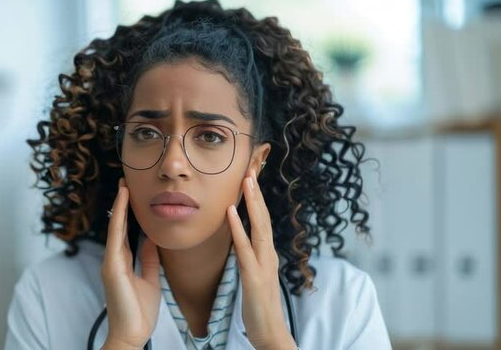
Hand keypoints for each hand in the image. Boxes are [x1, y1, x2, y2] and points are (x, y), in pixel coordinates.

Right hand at [100, 178, 160, 349]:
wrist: (133, 333)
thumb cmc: (140, 311)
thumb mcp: (150, 279)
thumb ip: (148, 259)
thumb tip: (152, 240)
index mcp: (122, 263)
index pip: (125, 232)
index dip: (129, 213)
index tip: (133, 194)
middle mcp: (114, 260)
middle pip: (118, 226)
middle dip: (122, 204)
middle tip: (126, 182)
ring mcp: (111, 263)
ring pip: (115, 228)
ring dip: (120, 206)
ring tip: (124, 186)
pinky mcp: (112, 268)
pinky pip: (115, 238)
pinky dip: (118, 219)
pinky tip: (122, 204)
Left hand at [226, 169, 296, 349]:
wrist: (270, 333)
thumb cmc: (259, 306)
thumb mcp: (254, 276)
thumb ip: (250, 257)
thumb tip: (243, 241)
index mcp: (266, 254)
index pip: (262, 220)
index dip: (257, 199)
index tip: (250, 177)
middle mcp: (267, 255)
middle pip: (263, 217)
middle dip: (257, 193)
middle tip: (250, 168)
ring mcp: (262, 265)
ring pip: (258, 227)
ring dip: (252, 203)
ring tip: (246, 181)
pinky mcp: (254, 278)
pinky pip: (244, 249)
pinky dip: (238, 228)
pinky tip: (230, 212)